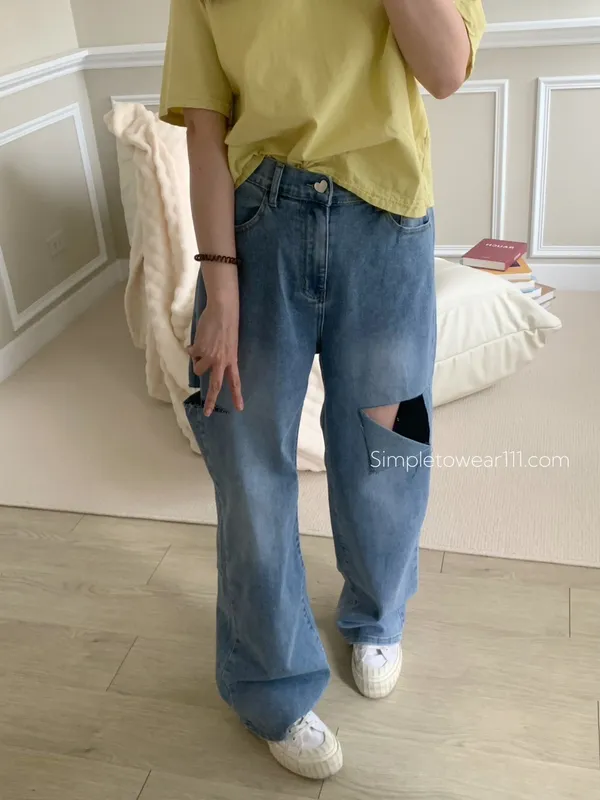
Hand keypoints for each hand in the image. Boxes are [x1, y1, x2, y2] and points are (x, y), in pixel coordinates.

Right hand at [187, 297, 243, 415]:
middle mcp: (221, 361)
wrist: (223, 310)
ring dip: (197, 361)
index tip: (239, 408)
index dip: (237, 395)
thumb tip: (202, 361)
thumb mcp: (229, 344)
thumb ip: (220, 355)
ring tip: (203, 348)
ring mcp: (209, 356)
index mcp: (232, 360)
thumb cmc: (228, 324)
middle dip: (210, 400)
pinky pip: (191, 353)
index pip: (235, 381)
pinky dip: (192, 348)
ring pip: (198, 368)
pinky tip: (199, 339)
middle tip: (208, 412)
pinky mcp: (198, 349)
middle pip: (215, 385)